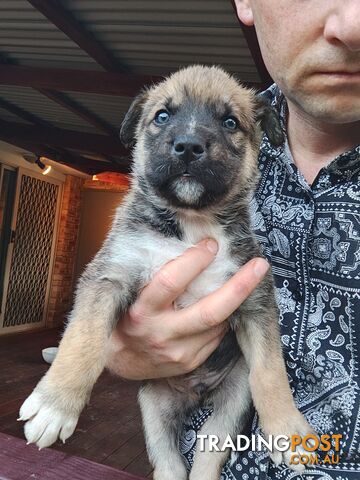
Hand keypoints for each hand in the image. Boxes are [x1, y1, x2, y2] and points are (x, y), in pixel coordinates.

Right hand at [106, 239, 268, 379]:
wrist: (118, 360)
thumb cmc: (125, 316)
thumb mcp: (131, 293)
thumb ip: (154, 275)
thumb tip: (192, 247)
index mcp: (141, 310)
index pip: (171, 281)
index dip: (194, 260)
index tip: (211, 244)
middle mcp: (161, 333)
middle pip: (209, 311)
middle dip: (239, 287)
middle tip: (260, 265)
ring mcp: (177, 352)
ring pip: (217, 324)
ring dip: (234, 301)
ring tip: (245, 280)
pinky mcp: (188, 363)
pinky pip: (215, 338)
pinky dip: (223, 319)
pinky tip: (225, 306)